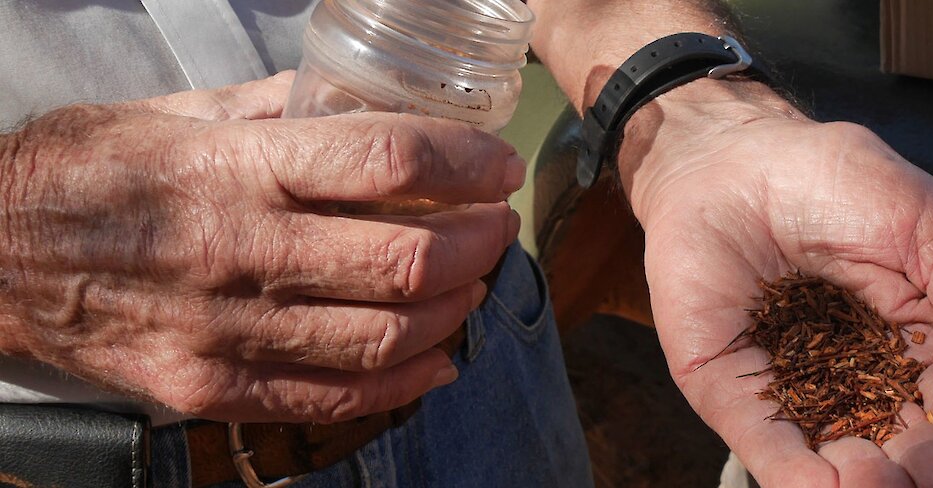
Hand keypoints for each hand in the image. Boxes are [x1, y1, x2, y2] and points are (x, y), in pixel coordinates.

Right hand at [0, 72, 523, 422]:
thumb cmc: (84, 170)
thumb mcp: (174, 112)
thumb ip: (274, 109)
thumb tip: (361, 104)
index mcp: (232, 168)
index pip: (383, 161)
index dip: (464, 164)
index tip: (497, 166)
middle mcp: (237, 253)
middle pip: (404, 260)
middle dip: (479, 243)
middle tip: (497, 225)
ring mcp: (225, 333)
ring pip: (384, 336)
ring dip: (455, 309)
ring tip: (473, 282)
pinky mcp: (211, 389)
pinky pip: (334, 398)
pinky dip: (405, 381)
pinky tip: (439, 357)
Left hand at [620, 80, 932, 487]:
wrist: (727, 153)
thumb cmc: (831, 178)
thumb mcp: (927, 224)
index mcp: (919, 341)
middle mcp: (861, 380)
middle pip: (909, 441)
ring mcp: (795, 390)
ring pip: (842, 457)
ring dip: (872, 481)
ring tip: (889, 483)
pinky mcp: (732, 393)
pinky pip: (765, 446)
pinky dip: (795, 474)